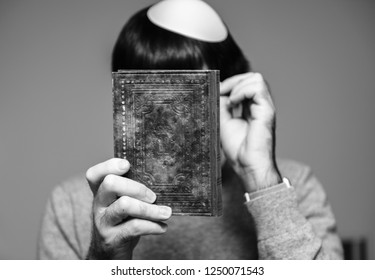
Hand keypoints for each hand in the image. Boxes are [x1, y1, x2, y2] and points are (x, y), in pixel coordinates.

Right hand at [85, 158, 171, 258]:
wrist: (110, 254)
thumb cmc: (122, 222)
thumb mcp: (122, 203)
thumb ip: (133, 190)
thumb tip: (163, 178)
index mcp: (101, 192)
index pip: (94, 174)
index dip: (109, 165)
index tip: (127, 165)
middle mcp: (98, 204)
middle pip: (110, 183)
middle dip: (137, 187)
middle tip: (153, 197)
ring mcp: (103, 221)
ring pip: (124, 205)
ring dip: (150, 209)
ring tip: (166, 213)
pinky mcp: (112, 238)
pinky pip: (134, 227)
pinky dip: (152, 226)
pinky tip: (162, 227)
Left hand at [220, 72, 281, 192]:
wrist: (247, 165)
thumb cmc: (238, 150)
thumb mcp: (224, 122)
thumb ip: (222, 105)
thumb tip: (218, 90)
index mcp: (251, 108)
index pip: (245, 84)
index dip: (230, 84)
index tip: (216, 92)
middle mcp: (260, 106)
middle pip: (252, 77)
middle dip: (234, 80)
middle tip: (221, 92)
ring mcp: (265, 107)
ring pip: (257, 78)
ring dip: (238, 85)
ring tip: (230, 101)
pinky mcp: (268, 111)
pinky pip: (258, 88)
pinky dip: (242, 90)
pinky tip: (234, 102)